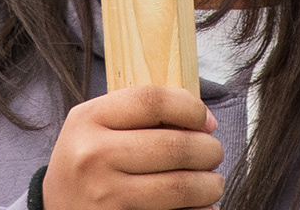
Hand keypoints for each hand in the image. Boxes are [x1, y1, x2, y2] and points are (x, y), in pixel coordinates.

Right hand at [44, 85, 221, 209]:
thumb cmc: (86, 164)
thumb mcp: (95, 127)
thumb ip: (138, 116)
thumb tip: (203, 122)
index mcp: (88, 120)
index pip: (152, 100)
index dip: (191, 108)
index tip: (206, 121)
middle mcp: (94, 156)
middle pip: (174, 146)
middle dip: (208, 150)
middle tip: (213, 154)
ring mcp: (105, 196)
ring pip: (180, 187)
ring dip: (209, 185)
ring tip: (211, 182)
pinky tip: (200, 207)